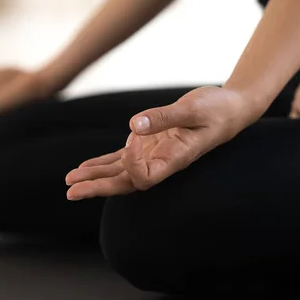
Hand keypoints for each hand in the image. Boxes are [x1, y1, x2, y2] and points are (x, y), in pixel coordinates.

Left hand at [65, 86, 263, 199]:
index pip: (144, 177)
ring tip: (70, 180)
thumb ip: (163, 117)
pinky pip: (123, 159)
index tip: (132, 138)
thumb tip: (133, 126)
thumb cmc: (217, 109)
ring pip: (120, 173)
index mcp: (175, 161)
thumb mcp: (193, 109)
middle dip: (98, 187)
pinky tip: (86, 166)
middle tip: (71, 191)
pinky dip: (104, 163)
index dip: (130, 163)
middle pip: (125, 183)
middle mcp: (162, 163)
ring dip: (95, 176)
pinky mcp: (151, 145)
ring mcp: (155, 155)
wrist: (230, 108)